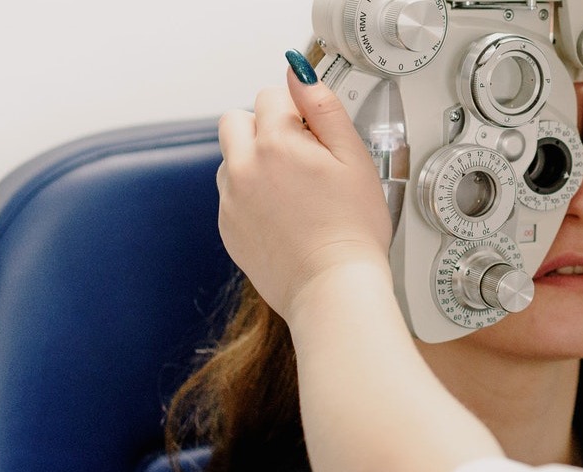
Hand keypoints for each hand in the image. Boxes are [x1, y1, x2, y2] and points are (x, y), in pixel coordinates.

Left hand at [217, 62, 393, 318]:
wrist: (332, 288)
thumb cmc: (352, 229)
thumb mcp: (355, 159)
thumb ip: (324, 108)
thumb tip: (299, 73)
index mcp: (275, 143)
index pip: (270, 96)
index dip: (298, 112)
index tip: (316, 137)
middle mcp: (243, 167)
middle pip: (235, 120)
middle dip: (263, 128)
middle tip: (299, 157)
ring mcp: (230, 199)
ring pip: (231, 158)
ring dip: (254, 161)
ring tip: (292, 191)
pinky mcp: (227, 227)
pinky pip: (231, 194)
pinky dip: (251, 196)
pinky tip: (284, 215)